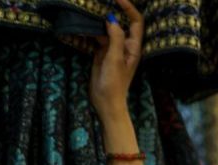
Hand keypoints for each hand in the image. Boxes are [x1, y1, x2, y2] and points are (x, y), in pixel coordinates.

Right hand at [90, 0, 143, 120]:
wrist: (105, 101)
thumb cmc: (114, 83)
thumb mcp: (115, 59)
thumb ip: (115, 38)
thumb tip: (112, 19)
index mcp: (133, 47)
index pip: (136, 22)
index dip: (129, 8)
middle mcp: (125, 45)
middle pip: (122, 22)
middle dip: (114, 10)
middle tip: (101, 0)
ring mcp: (113, 49)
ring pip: (107, 28)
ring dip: (99, 19)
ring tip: (89, 8)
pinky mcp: (102, 53)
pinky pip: (97, 37)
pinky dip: (90, 30)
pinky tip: (81, 24)